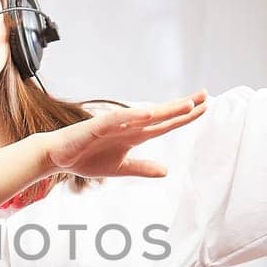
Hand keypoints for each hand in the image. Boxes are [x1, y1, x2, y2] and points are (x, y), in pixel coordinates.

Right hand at [41, 92, 208, 178]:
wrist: (59, 157)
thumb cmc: (87, 159)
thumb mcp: (121, 169)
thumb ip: (143, 168)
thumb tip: (166, 171)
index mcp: (136, 136)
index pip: (166, 124)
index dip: (185, 117)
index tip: (205, 107)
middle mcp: (129, 126)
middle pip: (161, 115)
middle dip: (183, 106)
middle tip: (207, 95)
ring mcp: (114, 125)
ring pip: (144, 115)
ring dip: (165, 110)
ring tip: (187, 105)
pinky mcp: (97, 127)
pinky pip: (118, 120)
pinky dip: (133, 116)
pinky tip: (149, 114)